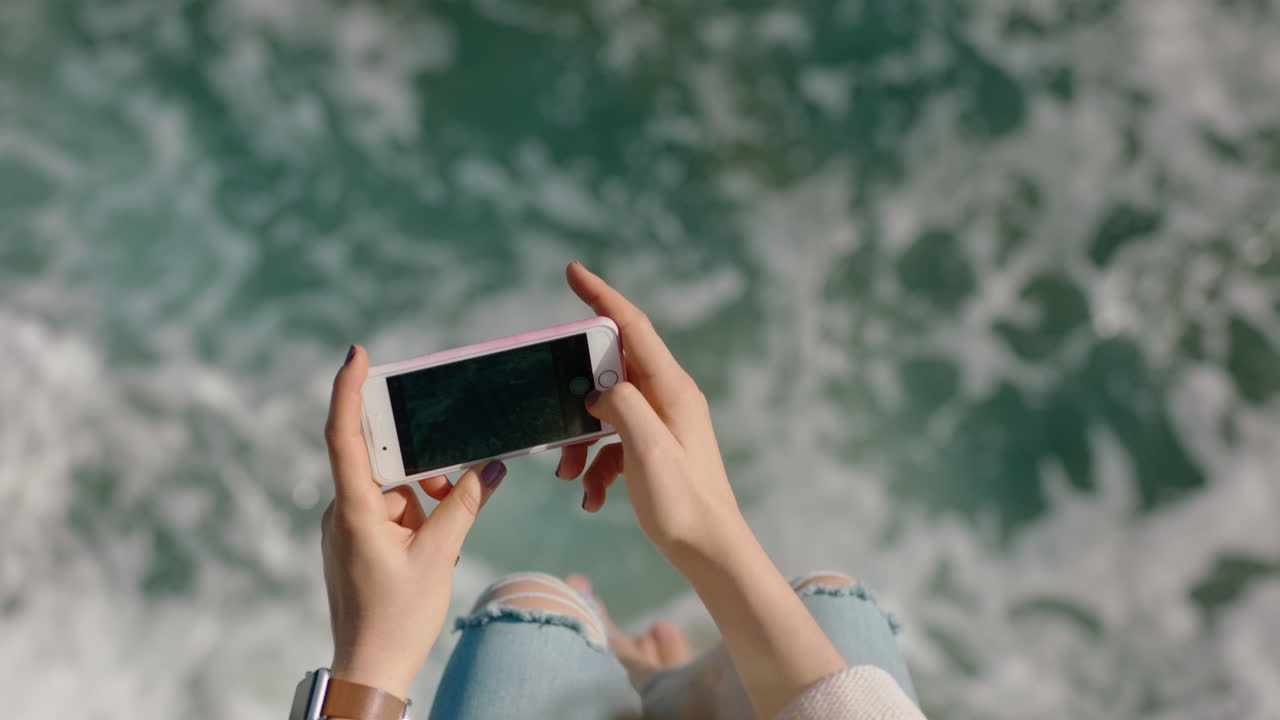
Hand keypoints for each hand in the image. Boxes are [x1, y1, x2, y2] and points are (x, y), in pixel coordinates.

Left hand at [321, 345, 505, 698]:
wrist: (370, 669)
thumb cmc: (397, 618)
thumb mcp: (439, 556)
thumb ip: (463, 504)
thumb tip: (489, 466)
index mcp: (354, 510)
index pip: (344, 436)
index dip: (347, 391)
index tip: (356, 355)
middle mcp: (342, 512)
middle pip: (380, 463)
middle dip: (421, 468)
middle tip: (449, 489)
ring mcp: (346, 527)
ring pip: (390, 490)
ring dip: (422, 498)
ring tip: (442, 536)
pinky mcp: (355, 542)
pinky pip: (388, 511)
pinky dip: (414, 515)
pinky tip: (432, 543)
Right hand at [555, 262, 747, 566]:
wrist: (710, 551)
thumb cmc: (683, 503)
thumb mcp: (646, 450)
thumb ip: (621, 405)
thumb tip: (599, 389)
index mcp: (672, 389)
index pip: (632, 326)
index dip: (601, 295)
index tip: (573, 271)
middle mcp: (670, 397)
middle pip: (610, 372)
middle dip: (575, 397)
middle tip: (556, 420)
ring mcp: (663, 423)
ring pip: (605, 412)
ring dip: (580, 442)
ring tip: (570, 477)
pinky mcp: (655, 448)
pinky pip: (612, 442)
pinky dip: (595, 465)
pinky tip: (591, 498)